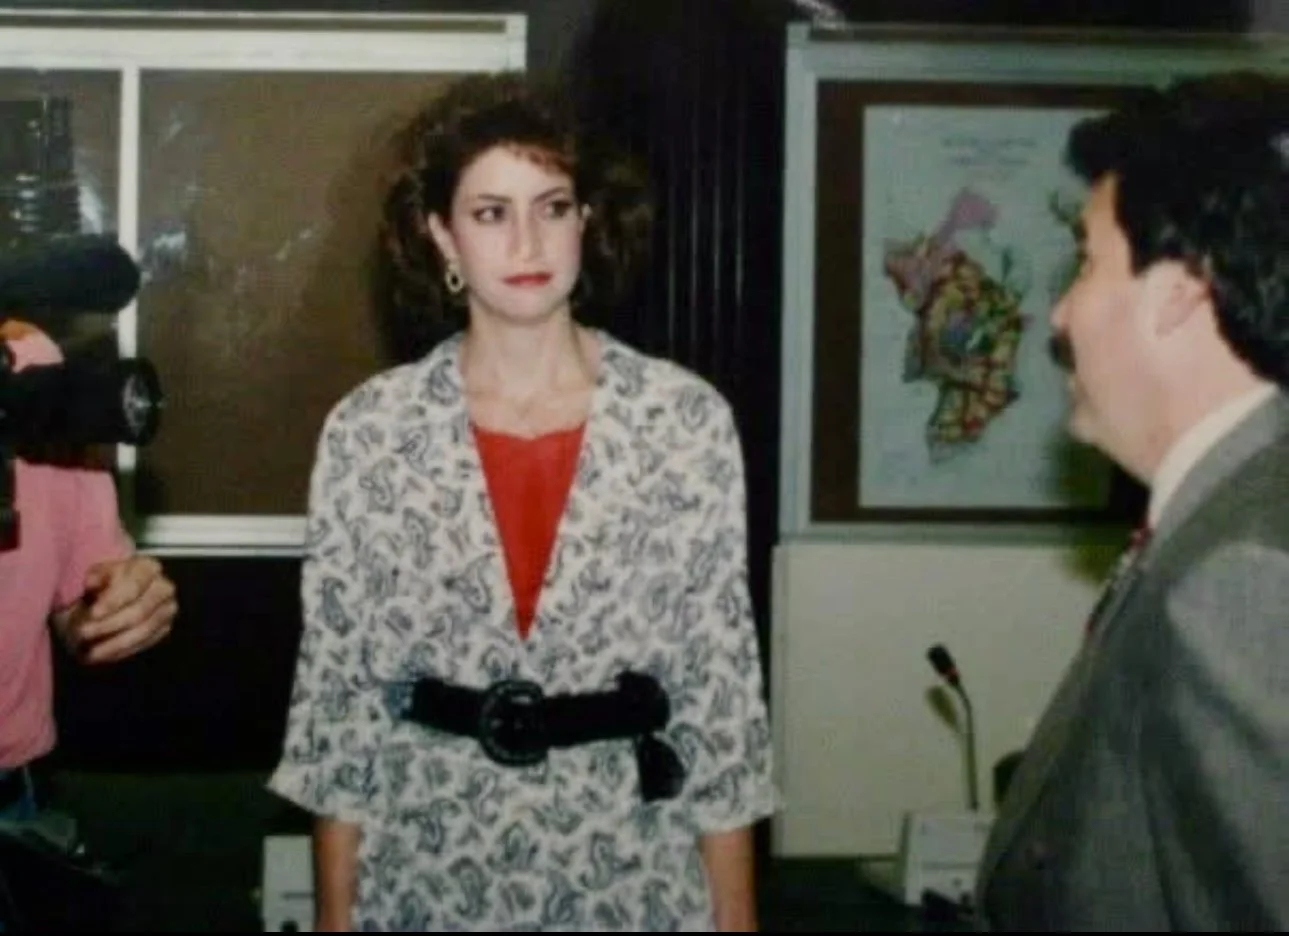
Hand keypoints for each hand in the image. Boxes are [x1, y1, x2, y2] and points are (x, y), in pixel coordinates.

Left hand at [61, 555, 176, 663]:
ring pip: (143, 631)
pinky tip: (102, 655)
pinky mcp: (164, 628)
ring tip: (90, 652)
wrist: (115, 596)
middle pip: (139, 612)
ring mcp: (167, 610)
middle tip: (83, 634)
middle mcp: (164, 587)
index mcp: (148, 567)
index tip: (92, 614)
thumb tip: (92, 583)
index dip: (113, 602)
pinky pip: (144, 644)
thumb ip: (95, 577)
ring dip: (114, 644)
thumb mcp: (96, 574)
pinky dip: (121, 652)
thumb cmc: (105, 584)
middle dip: (109, 625)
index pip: (133, 586)